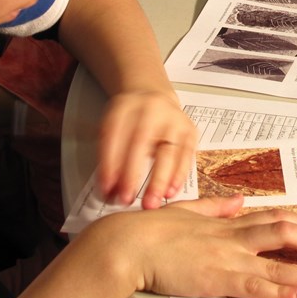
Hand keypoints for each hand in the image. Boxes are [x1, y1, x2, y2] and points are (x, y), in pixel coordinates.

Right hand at [94, 195, 296, 297]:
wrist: (129, 243)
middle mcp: (234, 237)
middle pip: (285, 232)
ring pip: (279, 261)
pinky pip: (256, 285)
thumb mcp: (189, 209)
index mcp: (227, 222)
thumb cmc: (153, 229)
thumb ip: (218, 205)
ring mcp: (228, 257)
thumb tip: (239, 200)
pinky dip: (280, 291)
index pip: (274, 217)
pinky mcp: (218, 280)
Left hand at [97, 90, 196, 208]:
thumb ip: (108, 154)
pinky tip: (171, 191)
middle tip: (126, 199)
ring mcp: (174, 118)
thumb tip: (109, 190)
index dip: (109, 164)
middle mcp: (151, 109)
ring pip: (168, 151)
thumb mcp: (113, 125)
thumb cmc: (130, 118)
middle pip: (141, 142)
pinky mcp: (190, 130)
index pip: (115, 135)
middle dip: (132, 174)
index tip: (106, 189)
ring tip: (151, 202)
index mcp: (125, 106)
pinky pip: (187, 155)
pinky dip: (179, 175)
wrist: (154, 95)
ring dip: (159, 180)